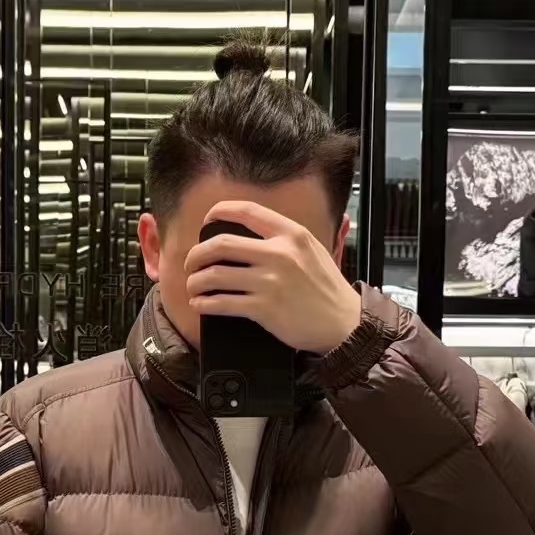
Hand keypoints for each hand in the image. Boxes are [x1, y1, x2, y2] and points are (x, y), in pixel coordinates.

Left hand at [184, 200, 361, 354]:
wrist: (343, 323)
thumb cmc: (327, 290)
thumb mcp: (313, 251)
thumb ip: (284, 240)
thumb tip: (248, 236)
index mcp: (291, 234)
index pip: (247, 211)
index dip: (219, 212)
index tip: (206, 222)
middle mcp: (279, 253)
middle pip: (221, 244)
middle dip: (197, 254)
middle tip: (191, 263)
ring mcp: (270, 282)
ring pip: (216, 275)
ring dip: (196, 281)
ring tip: (193, 286)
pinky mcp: (264, 309)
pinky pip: (222, 303)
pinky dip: (205, 304)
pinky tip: (201, 304)